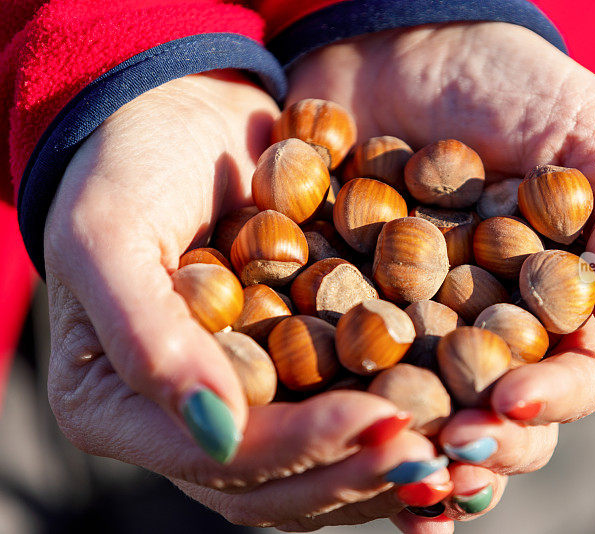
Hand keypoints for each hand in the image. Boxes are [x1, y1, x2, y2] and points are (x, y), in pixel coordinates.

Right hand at [44, 71, 450, 529]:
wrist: (184, 118)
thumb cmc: (130, 165)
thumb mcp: (109, 234)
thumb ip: (148, 337)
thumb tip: (219, 430)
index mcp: (123, 407)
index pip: (220, 458)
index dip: (303, 449)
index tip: (384, 417)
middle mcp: (187, 421)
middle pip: (277, 486)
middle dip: (356, 472)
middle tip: (436, 451)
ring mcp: (247, 402)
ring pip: (318, 472)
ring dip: (387, 468)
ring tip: (459, 455)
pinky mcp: (295, 373)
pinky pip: (346, 420)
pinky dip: (397, 433)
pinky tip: (457, 438)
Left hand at [285, 21, 594, 528]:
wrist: (393, 42)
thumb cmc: (504, 79)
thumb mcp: (590, 127)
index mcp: (552, 299)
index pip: (572, 374)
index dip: (551, 400)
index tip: (511, 400)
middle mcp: (485, 327)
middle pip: (497, 414)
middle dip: (482, 444)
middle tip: (450, 451)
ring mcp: (412, 327)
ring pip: (422, 414)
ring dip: (412, 451)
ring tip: (397, 468)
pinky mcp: (340, 312)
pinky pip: (339, 376)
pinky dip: (337, 414)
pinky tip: (332, 443)